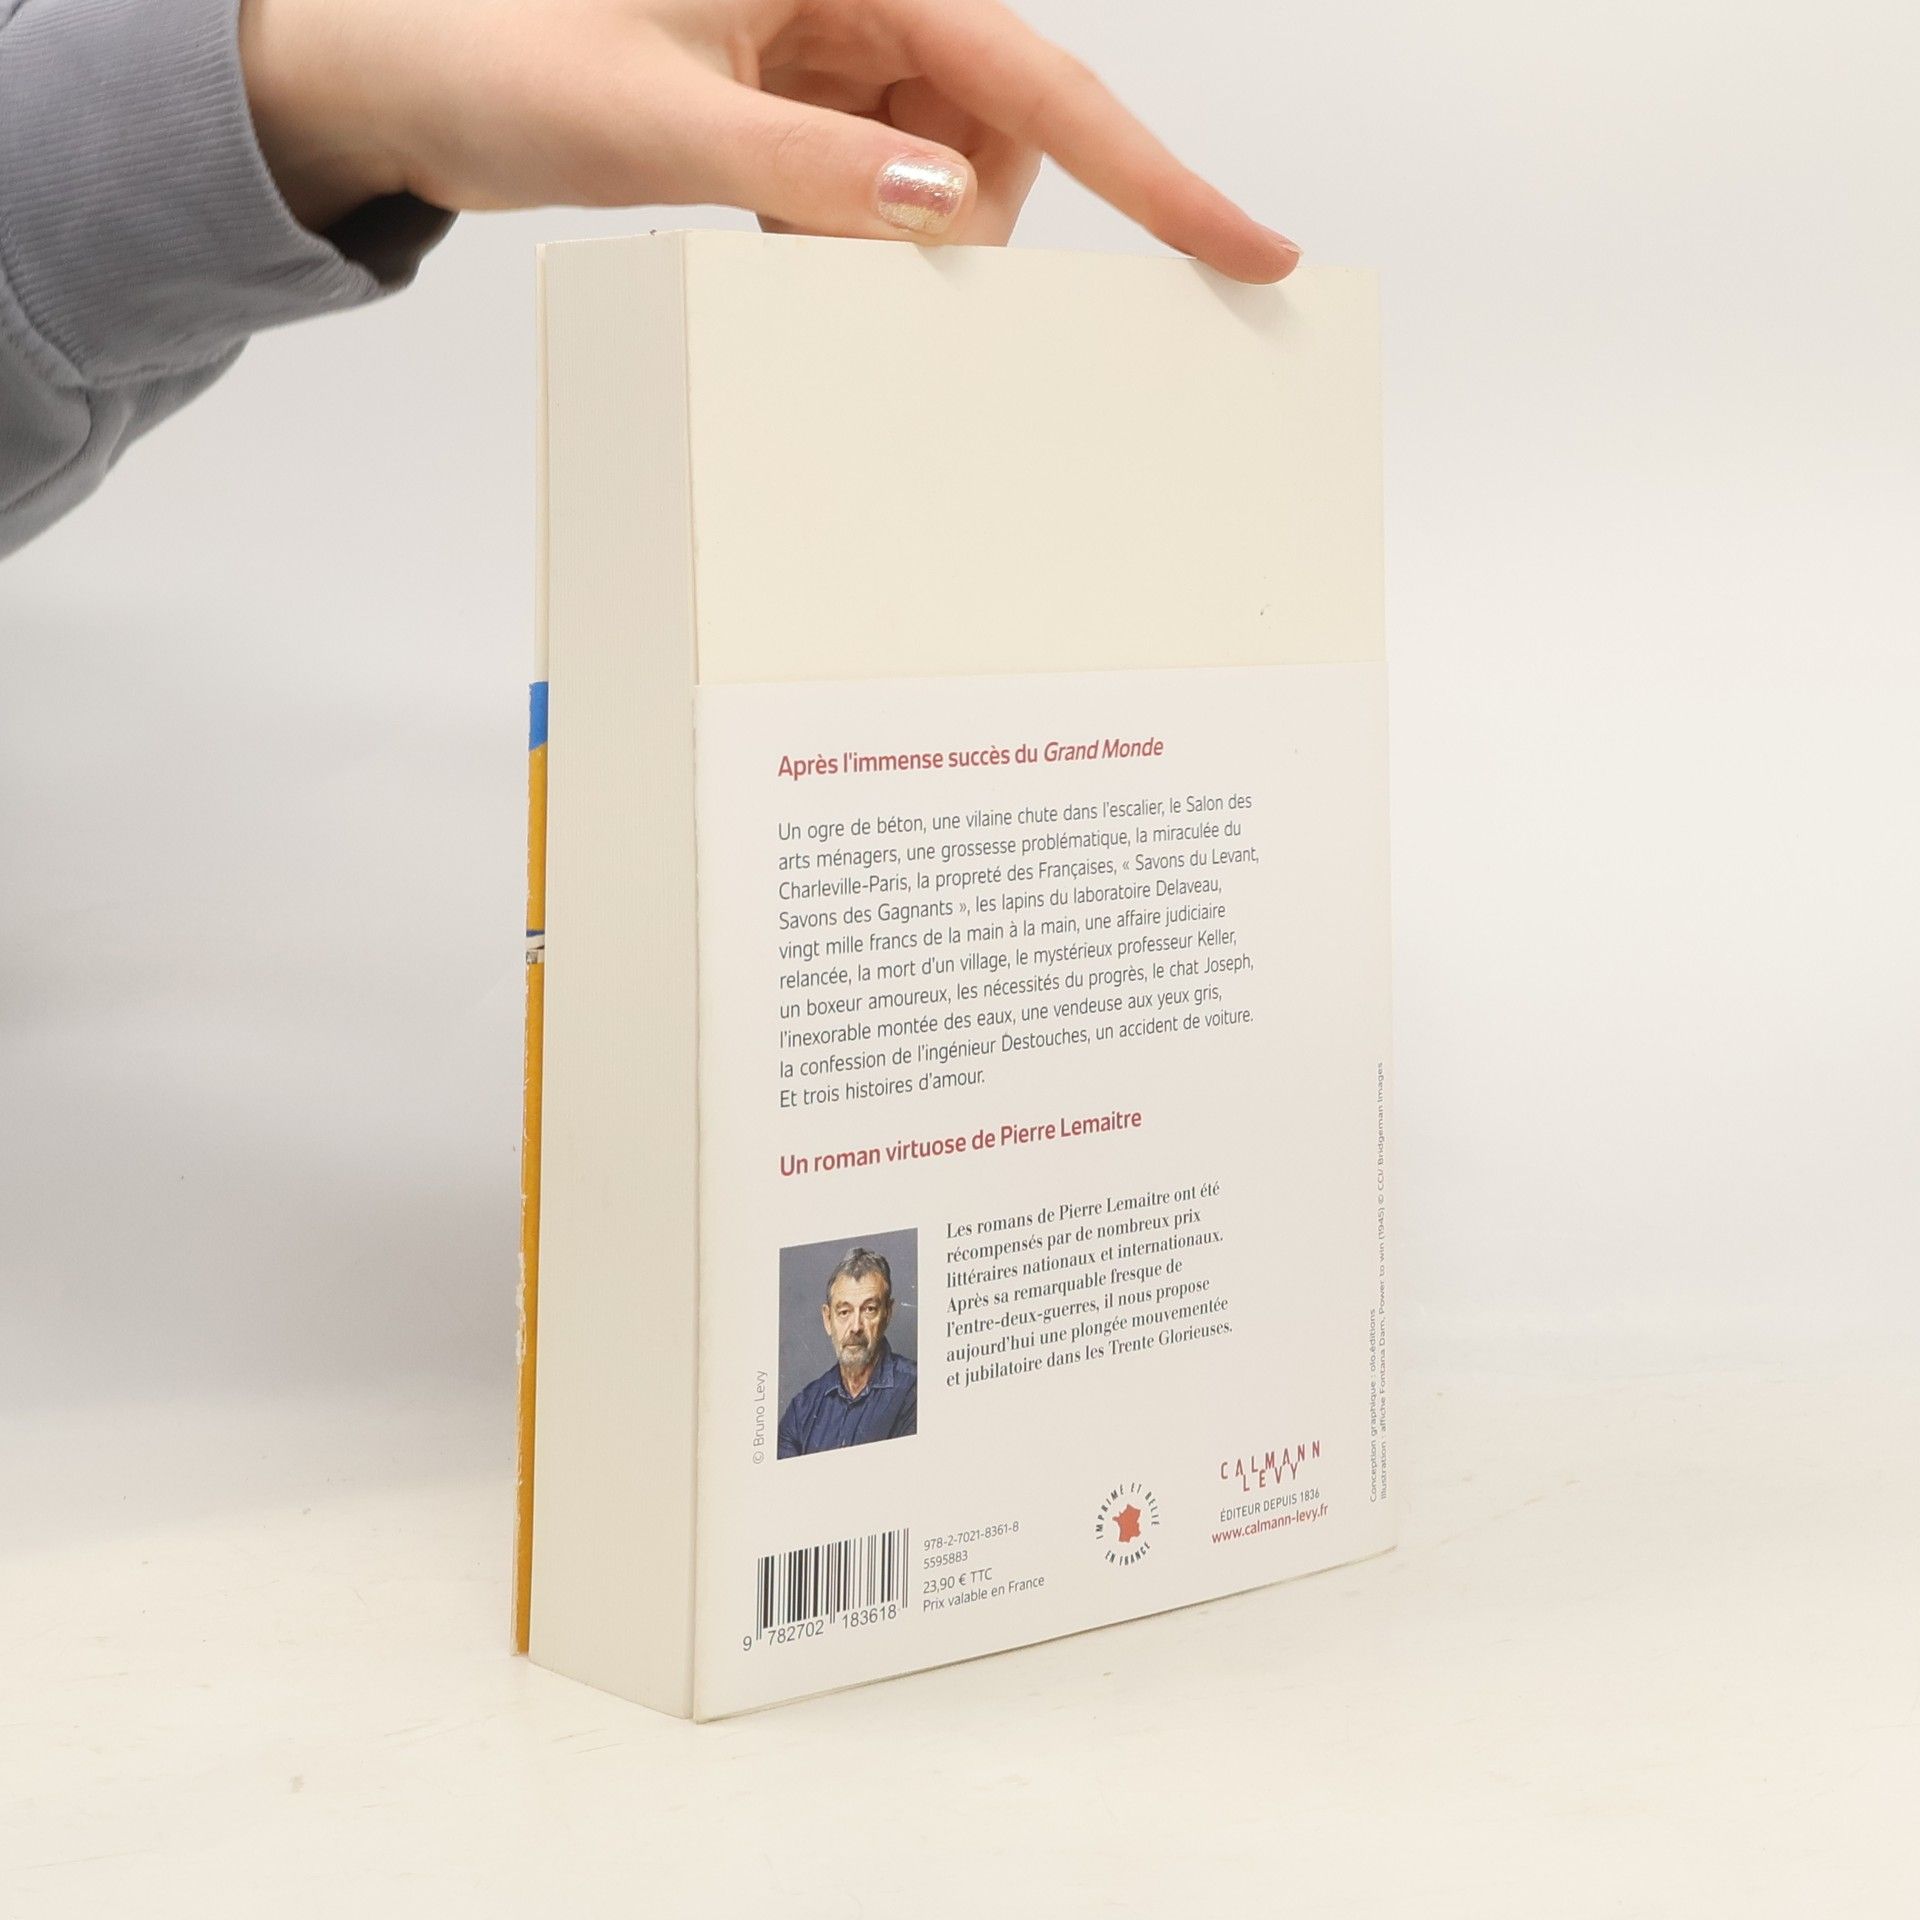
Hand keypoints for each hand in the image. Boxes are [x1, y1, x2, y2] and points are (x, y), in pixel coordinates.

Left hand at [238, 0, 1298, 282]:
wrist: (396, 70)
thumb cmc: (493, 50)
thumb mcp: (655, 119)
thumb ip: (809, 166)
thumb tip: (946, 212)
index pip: (1039, 77)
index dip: (1154, 173)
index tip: (1244, 246)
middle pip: (1002, 134)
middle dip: (956, 221)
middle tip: (845, 257)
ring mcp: (830, 47)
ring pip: (944, 170)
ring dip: (888, 236)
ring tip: (771, 230)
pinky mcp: (799, 96)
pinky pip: (879, 183)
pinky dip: (846, 233)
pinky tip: (768, 229)